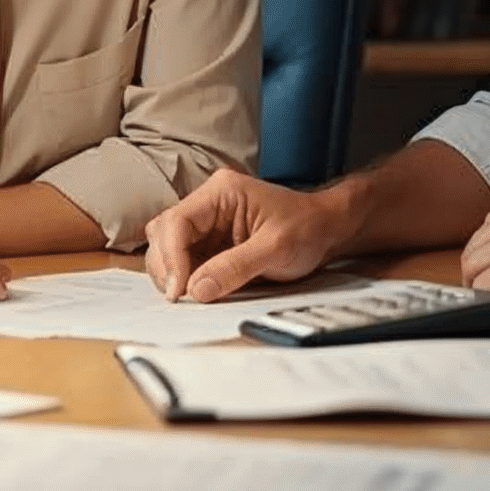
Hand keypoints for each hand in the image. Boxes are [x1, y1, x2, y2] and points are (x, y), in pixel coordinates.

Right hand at [143, 169, 352, 302]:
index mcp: (221, 192)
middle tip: (180, 298)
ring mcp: (206, 224)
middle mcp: (207, 204)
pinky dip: (182, 278)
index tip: (178, 290)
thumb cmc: (306, 229)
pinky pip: (183, 260)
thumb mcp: (276, 248)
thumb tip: (196, 290)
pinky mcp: (209, 243)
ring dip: (170, 274)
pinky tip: (194, 292)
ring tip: (187, 296)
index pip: (177, 221)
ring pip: (166, 247)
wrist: (326, 229)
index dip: (171, 257)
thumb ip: (236, 267)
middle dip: (166, 267)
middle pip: (163, 233)